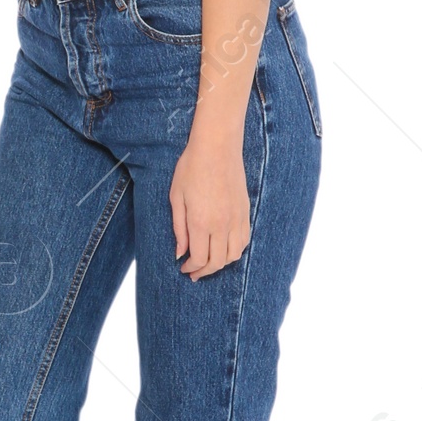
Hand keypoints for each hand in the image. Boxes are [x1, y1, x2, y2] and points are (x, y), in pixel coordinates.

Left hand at [169, 131, 250, 280]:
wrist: (217, 148)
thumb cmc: (191, 168)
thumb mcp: (176, 197)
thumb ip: (178, 228)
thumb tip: (180, 252)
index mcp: (200, 222)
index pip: (199, 258)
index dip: (191, 268)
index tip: (184, 268)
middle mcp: (221, 224)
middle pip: (217, 262)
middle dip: (205, 271)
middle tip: (194, 272)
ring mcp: (236, 219)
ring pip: (234, 255)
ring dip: (221, 263)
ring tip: (209, 262)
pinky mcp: (245, 212)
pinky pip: (244, 240)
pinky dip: (235, 250)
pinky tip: (224, 248)